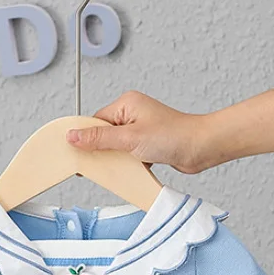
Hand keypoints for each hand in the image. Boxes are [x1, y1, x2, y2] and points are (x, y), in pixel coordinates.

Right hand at [66, 91, 214, 173]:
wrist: (201, 148)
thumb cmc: (173, 136)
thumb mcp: (130, 139)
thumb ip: (99, 138)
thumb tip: (73, 136)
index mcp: (126, 103)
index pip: (95, 121)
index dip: (85, 139)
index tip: (75, 154)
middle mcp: (132, 113)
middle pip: (103, 134)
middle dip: (100, 151)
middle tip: (96, 166)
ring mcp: (140, 129)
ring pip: (115, 147)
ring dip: (115, 160)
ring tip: (120, 166)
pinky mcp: (146, 143)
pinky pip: (127, 154)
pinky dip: (126, 164)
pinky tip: (129, 170)